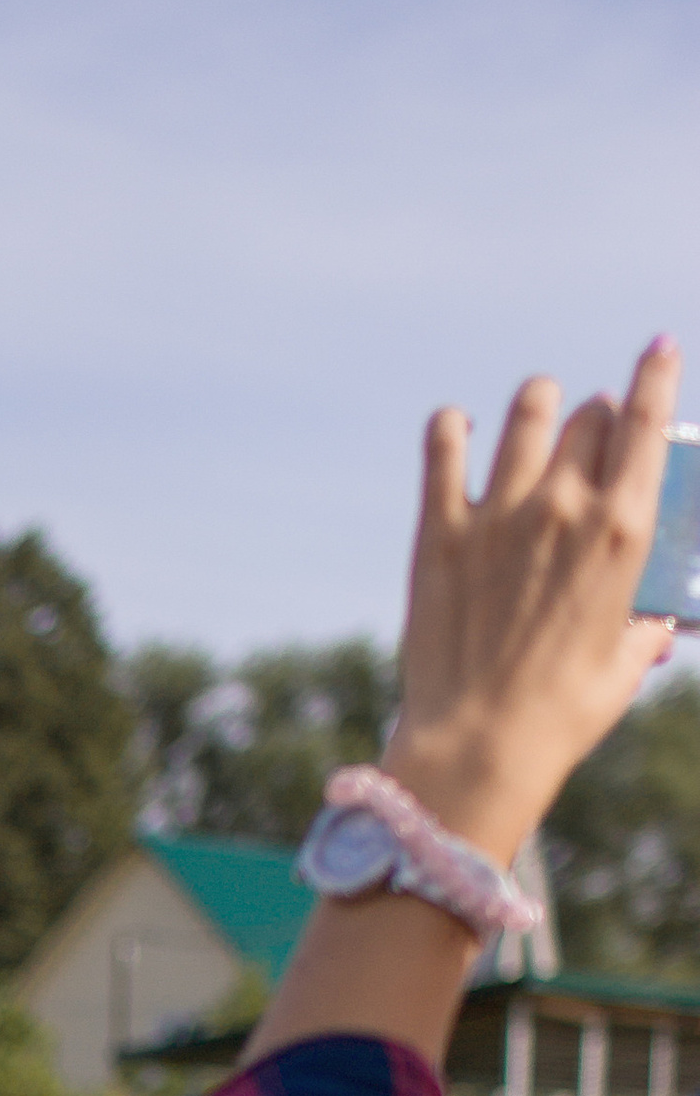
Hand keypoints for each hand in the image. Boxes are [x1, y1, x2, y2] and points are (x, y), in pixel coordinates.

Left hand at [386, 335, 682, 861]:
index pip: (645, 421)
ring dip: (537, 405)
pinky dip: (451, 427)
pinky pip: (443, 443)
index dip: (653, 375)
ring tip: (535, 412)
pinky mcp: (440, 529)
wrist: (479, 745)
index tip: (655, 350)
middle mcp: (565, 505)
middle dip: (594, 416)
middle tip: (587, 431)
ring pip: (527, 412)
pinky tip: (456, 431)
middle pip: (587, 416)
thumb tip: (656, 624)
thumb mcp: (625, 666)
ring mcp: (500, 511)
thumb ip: (644, 629)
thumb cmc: (563, 714)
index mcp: (623, 530)